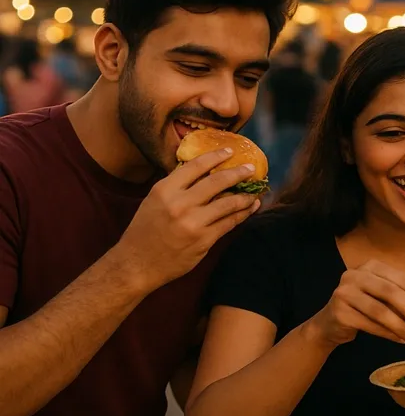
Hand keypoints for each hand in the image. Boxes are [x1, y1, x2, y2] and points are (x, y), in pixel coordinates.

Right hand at [115, 147, 260, 290]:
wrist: (136, 264)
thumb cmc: (145, 230)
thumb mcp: (154, 201)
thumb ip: (176, 187)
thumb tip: (204, 171)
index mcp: (164, 190)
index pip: (195, 166)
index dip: (215, 156)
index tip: (229, 151)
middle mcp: (179, 204)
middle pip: (217, 182)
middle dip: (238, 173)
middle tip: (250, 168)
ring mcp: (193, 222)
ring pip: (229, 203)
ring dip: (246, 196)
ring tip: (256, 191)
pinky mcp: (204, 240)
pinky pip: (229, 222)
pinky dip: (243, 213)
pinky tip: (250, 207)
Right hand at [306, 259, 404, 347]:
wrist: (330, 325)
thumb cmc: (364, 309)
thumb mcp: (383, 299)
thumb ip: (403, 300)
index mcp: (372, 266)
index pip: (402, 280)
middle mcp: (356, 274)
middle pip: (391, 292)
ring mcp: (344, 292)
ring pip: (380, 310)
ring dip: (400, 325)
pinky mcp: (339, 311)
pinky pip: (369, 324)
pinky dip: (387, 333)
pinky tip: (399, 339)